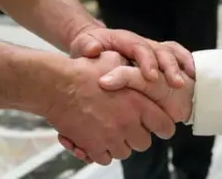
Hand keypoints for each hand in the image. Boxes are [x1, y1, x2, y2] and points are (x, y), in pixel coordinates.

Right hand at [59, 64, 194, 162]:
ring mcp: (111, 138)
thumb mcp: (114, 62)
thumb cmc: (83, 72)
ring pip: (124, 152)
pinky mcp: (93, 147)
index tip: (156, 127)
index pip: (165, 126)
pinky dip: (100, 152)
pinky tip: (95, 137)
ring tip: (107, 129)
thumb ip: (131, 72)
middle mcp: (127, 124)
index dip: (162, 127)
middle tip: (126, 126)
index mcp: (138, 104)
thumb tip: (141, 72)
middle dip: (136, 137)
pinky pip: (104, 159)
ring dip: (118, 144)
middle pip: (144, 143)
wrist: (57, 85)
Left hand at [70, 27, 194, 87]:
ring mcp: (151, 47)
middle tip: (177, 84)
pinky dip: (186, 61)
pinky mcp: (158, 54)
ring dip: (180, 66)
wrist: (93, 41)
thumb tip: (93, 50)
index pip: (139, 47)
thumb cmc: (88, 46)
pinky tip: (193, 76)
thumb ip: (87, 47)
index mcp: (125, 39)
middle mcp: (141, 42)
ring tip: (188, 82)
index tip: (151, 77)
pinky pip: (176, 53)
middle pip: (160, 50)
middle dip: (169, 67)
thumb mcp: (82, 45)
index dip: (147, 61)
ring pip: (171, 52)